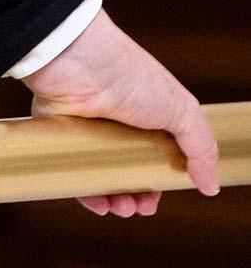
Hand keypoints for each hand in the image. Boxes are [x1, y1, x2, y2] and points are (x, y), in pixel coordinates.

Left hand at [22, 8, 219, 216]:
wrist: (77, 60)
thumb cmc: (129, 76)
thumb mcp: (181, 110)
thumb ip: (201, 147)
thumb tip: (209, 184)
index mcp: (145, 115)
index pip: (156, 156)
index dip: (160, 180)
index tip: (161, 194)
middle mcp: (116, 123)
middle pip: (127, 170)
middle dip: (138, 196)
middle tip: (142, 207)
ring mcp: (86, 129)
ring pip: (100, 175)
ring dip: (113, 199)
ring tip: (122, 207)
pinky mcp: (59, 134)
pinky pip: (72, 170)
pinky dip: (85, 192)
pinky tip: (98, 203)